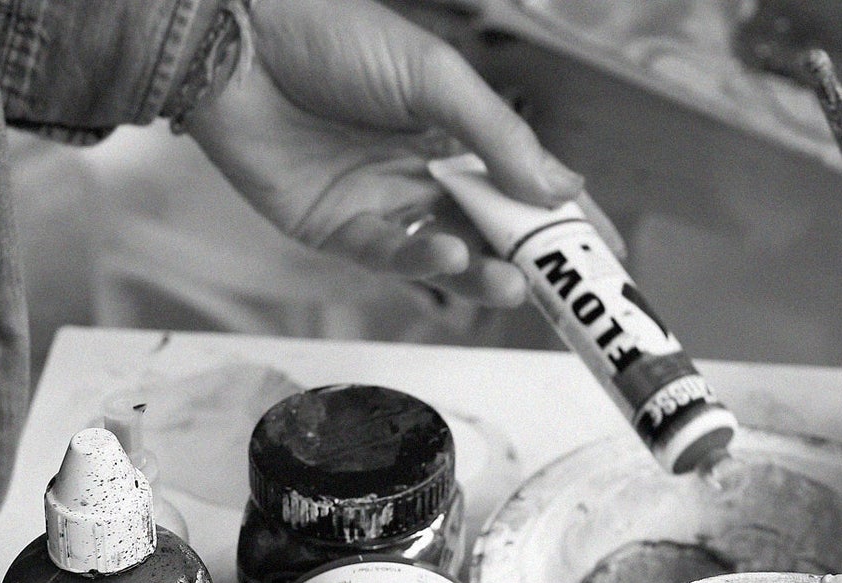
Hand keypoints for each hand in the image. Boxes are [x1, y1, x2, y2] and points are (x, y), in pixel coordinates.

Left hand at [184, 0, 583, 305]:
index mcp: (453, 127)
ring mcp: (377, 202)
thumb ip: (497, 136)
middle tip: (565, 286)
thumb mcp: (433, 78)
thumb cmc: (332, 36)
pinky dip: (417, 261)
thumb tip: (562, 188)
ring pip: (441, 253)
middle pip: (487, 227)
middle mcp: (419, 170)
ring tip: (512, 285)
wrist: (236, 40)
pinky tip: (446, 252)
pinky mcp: (332, 227)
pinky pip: (384, 255)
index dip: (564, 216)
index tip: (605, 251)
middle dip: (529, 259)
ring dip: (479, 272)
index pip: (522, 181)